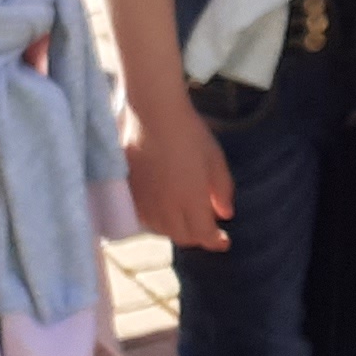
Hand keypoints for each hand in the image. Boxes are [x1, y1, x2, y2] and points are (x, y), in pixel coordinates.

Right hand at [126, 96, 234, 252]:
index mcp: (191, 199)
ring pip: (162, 230)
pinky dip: (158, 221)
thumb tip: (225, 214)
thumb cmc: (189, 133)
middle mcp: (166, 206)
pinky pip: (145, 218)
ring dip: (178, 230)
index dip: (216, 241)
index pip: (204, 234)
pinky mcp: (130, 192)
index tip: (224, 241)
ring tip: (188, 219)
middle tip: (208, 228)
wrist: (153, 114)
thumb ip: (222, 190)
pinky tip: (166, 210)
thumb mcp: (215, 159)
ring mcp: (146, 201)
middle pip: (183, 236)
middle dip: (198, 236)